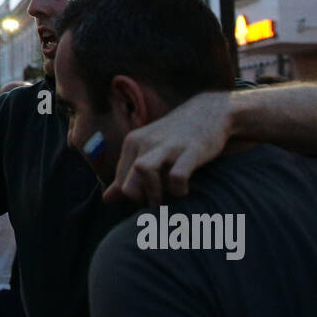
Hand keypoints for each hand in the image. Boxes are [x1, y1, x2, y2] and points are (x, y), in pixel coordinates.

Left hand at [104, 91, 230, 205]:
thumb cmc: (175, 137)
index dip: (132, 199)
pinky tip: (183, 190)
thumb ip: (127, 174)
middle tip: (155, 204)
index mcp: (133, 142)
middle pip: (128, 184)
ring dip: (153, 194)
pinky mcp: (191, 150)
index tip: (146, 200)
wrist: (210, 111)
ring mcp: (168, 145)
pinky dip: (178, 190)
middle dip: (140, 202)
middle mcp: (146, 141)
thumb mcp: (148, 150)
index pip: (120, 183)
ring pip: (143, 170)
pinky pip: (177, 176)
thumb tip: (106, 199)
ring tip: (165, 201)